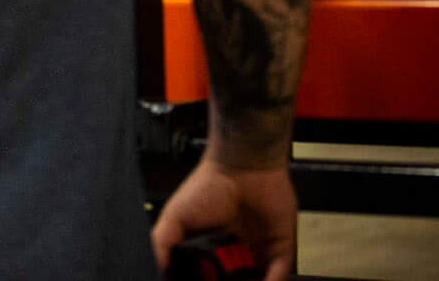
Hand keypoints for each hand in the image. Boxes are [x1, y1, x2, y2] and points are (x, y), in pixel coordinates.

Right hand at [151, 157, 295, 280]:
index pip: (210, 272)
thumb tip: (158, 267)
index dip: (207, 279)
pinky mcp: (281, 246)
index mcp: (211, 244)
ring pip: (259, 280)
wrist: (240, 168)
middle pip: (235, 279)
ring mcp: (259, 249)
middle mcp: (236, 249)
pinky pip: (281, 273)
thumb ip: (163, 243)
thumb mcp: (175, 215)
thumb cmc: (208, 184)